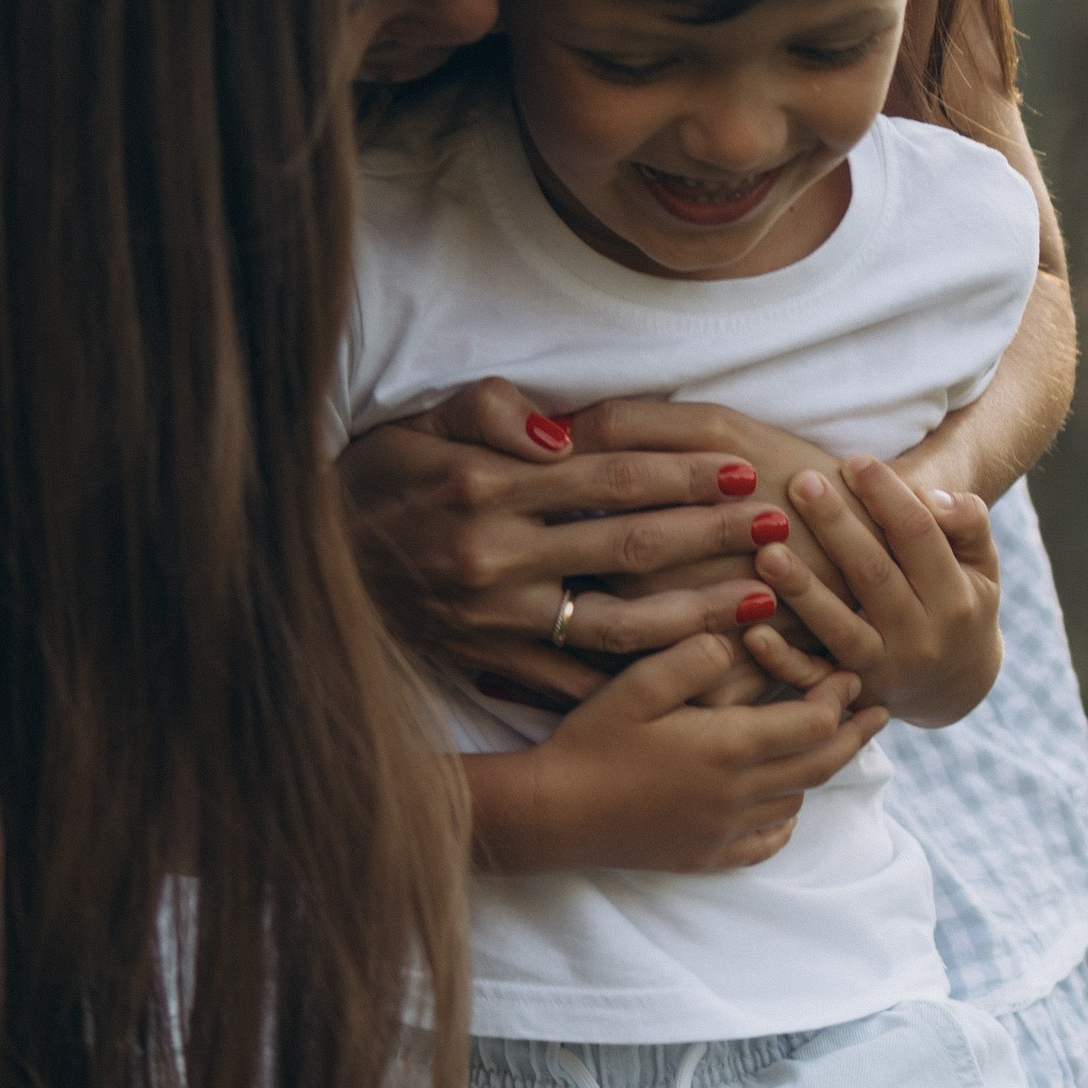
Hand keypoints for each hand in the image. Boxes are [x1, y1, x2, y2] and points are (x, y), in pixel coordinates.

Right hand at [341, 383, 792, 710]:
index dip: (682, 475)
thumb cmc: (378, 479)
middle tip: (777, 530)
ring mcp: (493, 617)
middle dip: (710, 538)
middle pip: (628, 547)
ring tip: (758, 602)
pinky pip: (576, 674)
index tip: (742, 472)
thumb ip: (491, 412)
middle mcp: (494, 557)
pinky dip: (637, 674)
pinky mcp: (487, 659)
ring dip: (695, 613)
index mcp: (485, 488)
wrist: (311, 563)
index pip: (608, 477)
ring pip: (617, 621)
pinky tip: (694, 668)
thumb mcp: (422, 423)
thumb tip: (559, 434)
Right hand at [473, 637, 886, 876]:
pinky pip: (766, 843)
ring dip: (819, 771)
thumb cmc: (590, 742)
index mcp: (729, 746)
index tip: (850, 674)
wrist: (551, 814)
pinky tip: (783, 803)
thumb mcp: (637, 684)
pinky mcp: (704, 856)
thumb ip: (694, 656)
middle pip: (821, 765)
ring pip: (797, 801)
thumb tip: (741, 635)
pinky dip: (786, 820)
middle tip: (879, 713)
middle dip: (856, 736)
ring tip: (832, 747)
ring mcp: (724, 830)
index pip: (815, 722)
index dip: (840, 697)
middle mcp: (739, 794)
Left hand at [742, 461, 1000, 728]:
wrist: (953, 685)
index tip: (855, 460)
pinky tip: (753, 632)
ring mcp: (881, 670)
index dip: (888, 497)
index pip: (920, 537)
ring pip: (838, 628)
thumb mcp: (982, 563)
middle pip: (873, 575)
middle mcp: (920, 638)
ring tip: (767, 550)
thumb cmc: (959, 602)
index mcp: (954, 598)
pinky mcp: (848, 694)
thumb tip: (932, 497)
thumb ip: (968, 522)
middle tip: (802, 482)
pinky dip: (782, 660)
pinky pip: (812, 679)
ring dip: (801, 590)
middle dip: (837, 527)